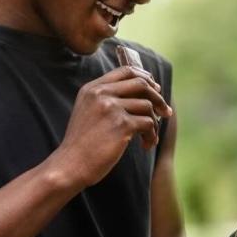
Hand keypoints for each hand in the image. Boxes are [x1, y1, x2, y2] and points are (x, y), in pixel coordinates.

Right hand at [53, 66, 172, 187]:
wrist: (70, 165)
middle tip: (165, 112)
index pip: (125, 71)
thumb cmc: (82, 143)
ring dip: (154, 123)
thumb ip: (106, 97)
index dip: (145, 77)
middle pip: (141, 84)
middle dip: (158, 97)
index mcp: (92, 88)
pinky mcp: (121, 124)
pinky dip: (151, 136)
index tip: (155, 88)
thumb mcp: (87, 111)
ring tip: (149, 137)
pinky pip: (148, 124)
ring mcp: (111, 108)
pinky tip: (145, 145)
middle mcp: (101, 93)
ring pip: (147, 106)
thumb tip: (143, 89)